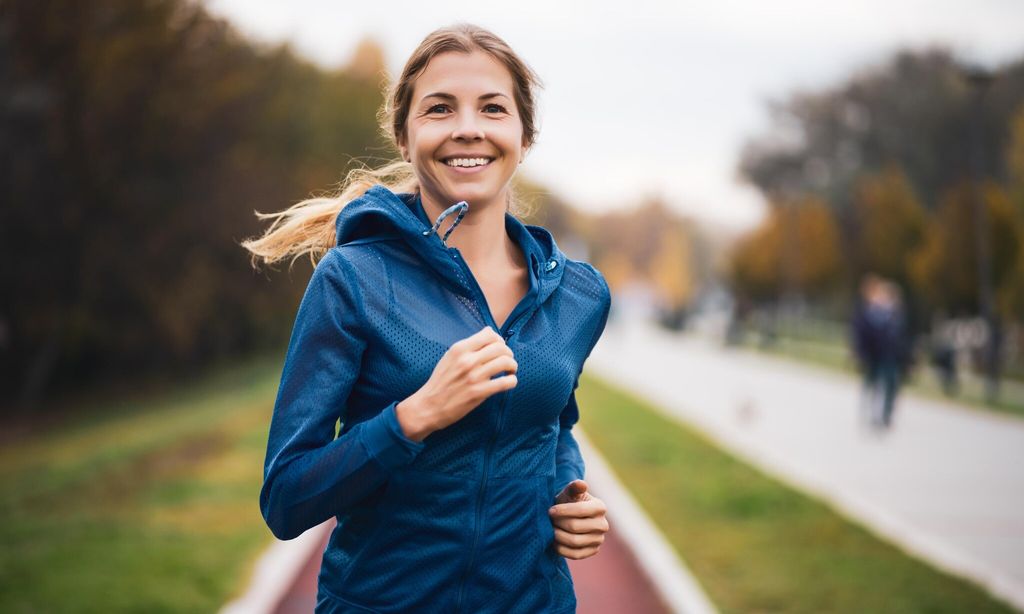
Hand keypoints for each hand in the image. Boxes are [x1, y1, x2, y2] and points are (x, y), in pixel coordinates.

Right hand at [396, 327, 516, 440]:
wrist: (429, 406)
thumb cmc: (440, 381)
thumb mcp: (449, 357)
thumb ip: (469, 345)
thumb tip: (489, 331)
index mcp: (459, 349)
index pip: (489, 334)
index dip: (499, 340)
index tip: (499, 348)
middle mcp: (467, 360)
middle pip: (501, 347)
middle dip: (508, 353)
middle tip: (508, 360)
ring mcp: (474, 376)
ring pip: (506, 362)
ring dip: (512, 366)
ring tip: (510, 371)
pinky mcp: (479, 392)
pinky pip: (506, 382)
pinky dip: (512, 381)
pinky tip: (508, 382)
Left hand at [548, 479, 608, 559]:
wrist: (568, 518)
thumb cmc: (568, 502)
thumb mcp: (570, 493)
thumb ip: (574, 487)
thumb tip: (581, 484)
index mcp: (600, 507)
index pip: (580, 510)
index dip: (563, 511)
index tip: (550, 511)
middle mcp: (603, 524)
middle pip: (575, 527)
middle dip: (558, 523)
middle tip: (549, 521)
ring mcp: (599, 539)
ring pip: (574, 542)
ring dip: (558, 536)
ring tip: (550, 530)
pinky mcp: (593, 551)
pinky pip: (575, 554)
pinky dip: (561, 549)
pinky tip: (553, 542)